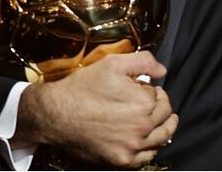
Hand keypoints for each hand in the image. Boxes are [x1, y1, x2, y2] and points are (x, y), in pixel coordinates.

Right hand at [14, 51, 178, 168]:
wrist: (56, 114)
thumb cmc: (82, 89)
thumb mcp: (112, 63)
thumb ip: (143, 61)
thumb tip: (162, 71)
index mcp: (144, 103)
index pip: (160, 96)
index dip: (151, 89)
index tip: (143, 88)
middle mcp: (142, 128)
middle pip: (165, 117)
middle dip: (161, 106)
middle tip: (155, 102)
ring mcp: (132, 147)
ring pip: (161, 139)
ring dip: (164, 127)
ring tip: (163, 121)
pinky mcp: (121, 160)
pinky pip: (146, 157)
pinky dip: (150, 148)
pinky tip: (149, 141)